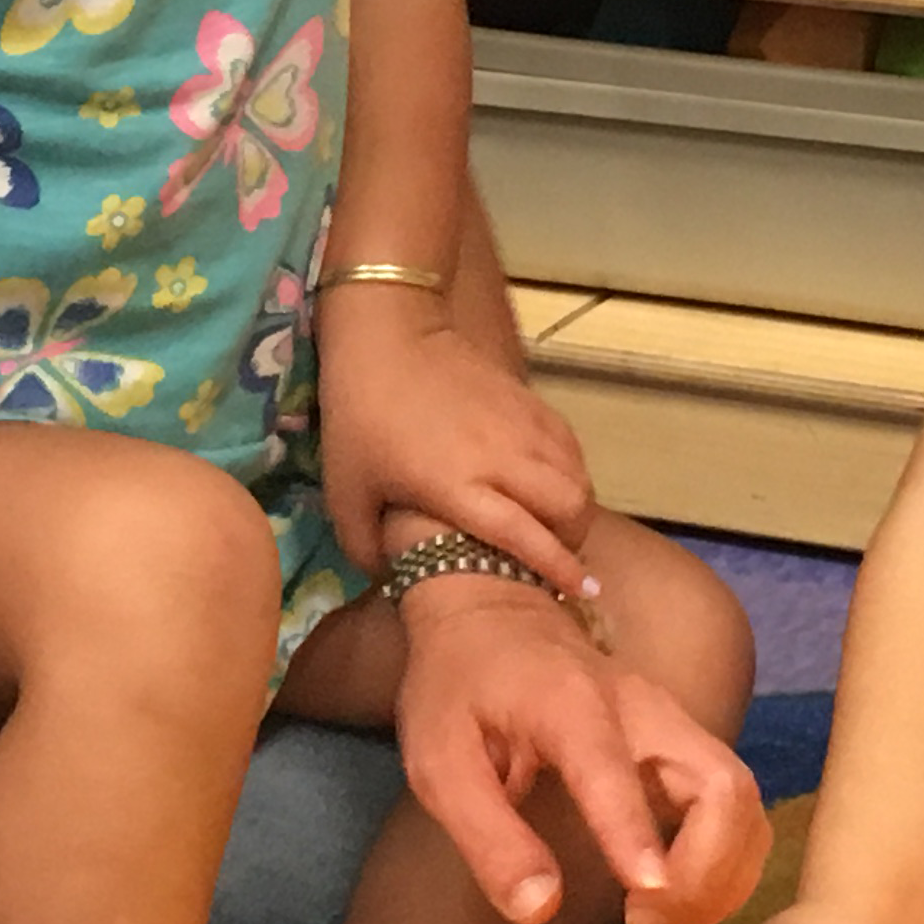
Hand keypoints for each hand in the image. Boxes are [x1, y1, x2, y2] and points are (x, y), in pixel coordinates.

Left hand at [315, 290, 596, 585]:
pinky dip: (573, 473)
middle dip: (573, 541)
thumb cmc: (361, 415)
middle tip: (559, 558)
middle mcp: (502, 458)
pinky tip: (553, 485)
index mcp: (459, 485)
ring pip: (578, 476)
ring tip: (558, 526)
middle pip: (570, 507)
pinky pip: (571, 447)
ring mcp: (523, 426)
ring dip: (575, 508)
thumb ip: (364, 545)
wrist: (389, 331)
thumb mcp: (345, 490)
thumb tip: (391, 580)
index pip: (526, 535)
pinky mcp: (531, 400)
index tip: (579, 592)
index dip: (556, 568)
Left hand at [394, 576, 767, 923]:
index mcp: (569, 705)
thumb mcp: (440, 762)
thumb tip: (541, 909)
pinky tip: (668, 889)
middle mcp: (642, 708)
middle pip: (723, 785)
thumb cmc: (458, 687)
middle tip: (643, 921)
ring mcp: (672, 720)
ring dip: (720, 873)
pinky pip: (730, 802)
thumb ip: (488, 836)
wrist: (491, 610)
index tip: (648, 893)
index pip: (614, 768)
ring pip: (740, 798)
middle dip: (706, 872)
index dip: (635, 831)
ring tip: (655, 915)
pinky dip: (721, 858)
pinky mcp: (683, 738)